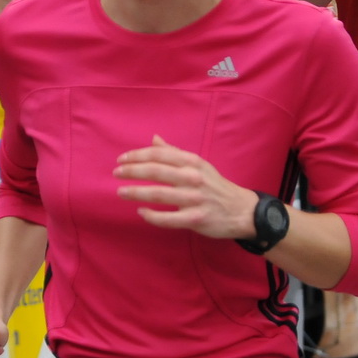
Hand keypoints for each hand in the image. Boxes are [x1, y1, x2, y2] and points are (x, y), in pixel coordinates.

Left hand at [114, 134, 257, 237]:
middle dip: (132, 171)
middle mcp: (193, 177)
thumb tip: (154, 138)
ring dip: (136, 193)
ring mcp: (194, 199)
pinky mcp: (196, 219)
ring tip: (121, 192)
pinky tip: (141, 212)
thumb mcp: (198, 164)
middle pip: (156, 171)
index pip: (159, 154)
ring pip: (159, 194)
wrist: (241, 210)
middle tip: (116, 173)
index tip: (121, 159)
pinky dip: (152, 216)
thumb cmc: (215, 186)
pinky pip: (168, 218)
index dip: (137, 155)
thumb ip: (174, 153)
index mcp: (192, 162)